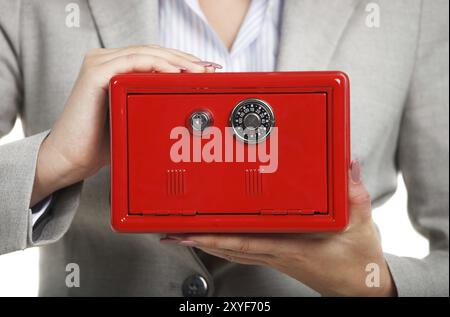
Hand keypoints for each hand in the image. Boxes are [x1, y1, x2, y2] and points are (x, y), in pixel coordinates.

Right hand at [31, 45, 220, 205]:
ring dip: (177, 61)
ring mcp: (100, 64)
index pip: (155, 58)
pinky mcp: (96, 73)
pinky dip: (158, 65)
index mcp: (116, 69)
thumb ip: (152, 104)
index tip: (207, 71)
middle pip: (155, 52)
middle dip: (186, 60)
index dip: (183, 62)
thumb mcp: (135, 119)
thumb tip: (184, 101)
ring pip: (147, 53)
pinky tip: (176, 73)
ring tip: (198, 71)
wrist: (73, 158)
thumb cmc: (103, 142)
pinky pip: (133, 62)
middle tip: (209, 69)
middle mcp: (107, 61)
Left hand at [161, 160, 396, 296]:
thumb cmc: (355, 263)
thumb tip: (346, 167)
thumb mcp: (361, 225)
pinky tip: (213, 239)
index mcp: (291, 246)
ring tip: (182, 234)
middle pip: (228, 246)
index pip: (245, 241)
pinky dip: (223, 244)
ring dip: (205, 242)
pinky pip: (242, 250)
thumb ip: (354, 194)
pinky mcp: (276, 255)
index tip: (189, 231)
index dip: (215, 236)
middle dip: (197, 239)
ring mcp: (274, 256)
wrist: (359, 288)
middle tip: (171, 231)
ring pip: (232, 250)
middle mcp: (276, 252)